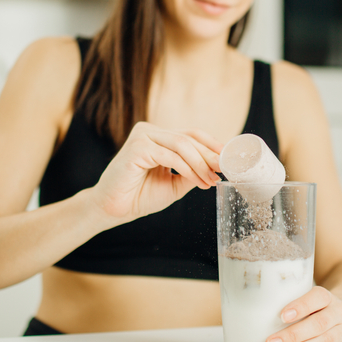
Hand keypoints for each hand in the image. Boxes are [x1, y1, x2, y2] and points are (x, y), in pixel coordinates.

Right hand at [90, 122, 221, 222]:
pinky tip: (197, 181)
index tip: (228, 159)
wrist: (114, 209)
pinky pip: (171, 156)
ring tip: (210, 180)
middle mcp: (150, 131)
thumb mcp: (175, 183)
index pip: (191, 134)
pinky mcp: (137, 147)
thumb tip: (216, 167)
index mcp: (158, 136)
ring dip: (201, 164)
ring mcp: (143, 136)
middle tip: (223, 171)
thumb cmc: (140, 196)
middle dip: (210, 156)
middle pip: (189, 138)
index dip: (211, 144)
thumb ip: (192, 172)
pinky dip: (188, 169)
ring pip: (182, 145)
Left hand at [265, 286, 341, 341]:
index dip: (300, 306)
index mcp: (329, 298)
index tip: (282, 315)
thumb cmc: (324, 308)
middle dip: (293, 335)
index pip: (317, 298)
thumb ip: (294, 305)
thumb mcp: (314, 300)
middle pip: (318, 324)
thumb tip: (259, 315)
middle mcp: (340, 313)